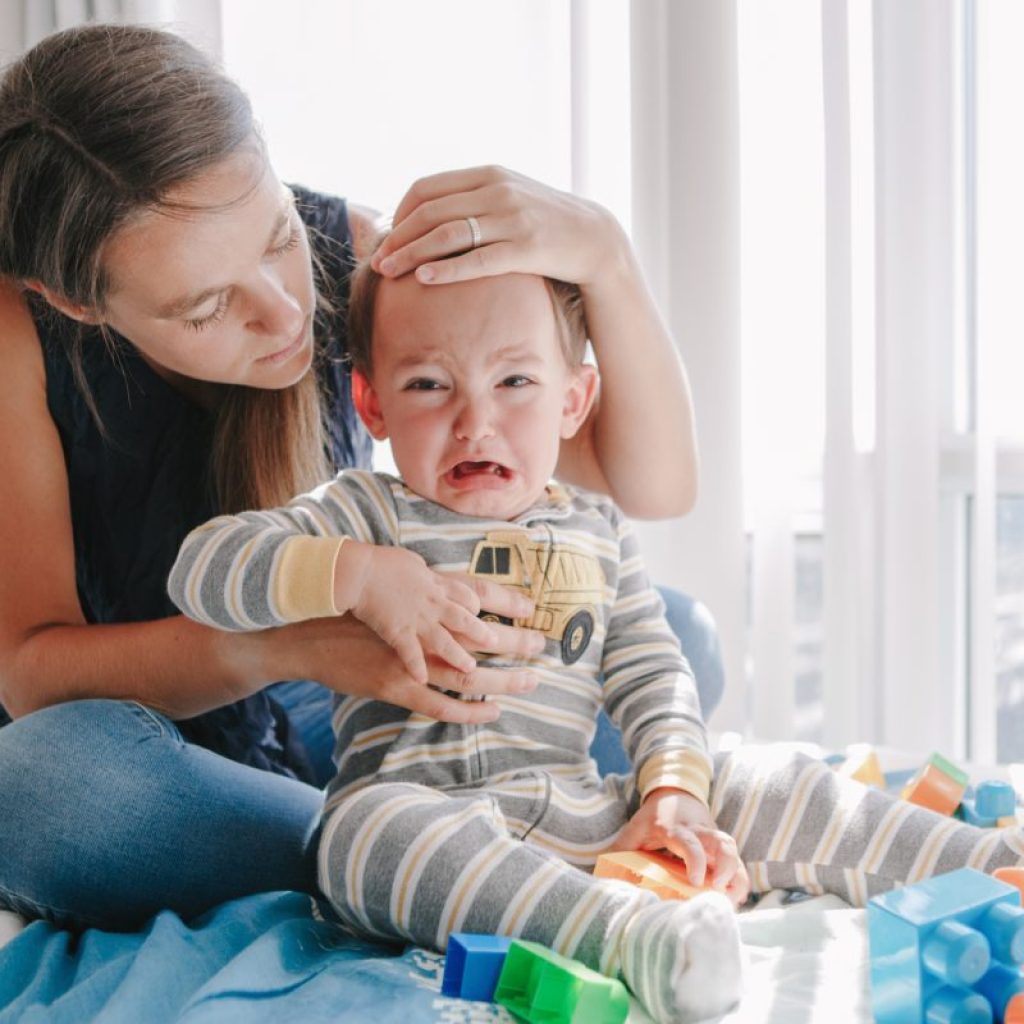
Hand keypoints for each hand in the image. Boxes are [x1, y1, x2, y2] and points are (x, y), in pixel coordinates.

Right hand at [267, 609, 542, 724]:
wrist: (307, 633)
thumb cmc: (345, 611)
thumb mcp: (385, 595)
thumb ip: (416, 597)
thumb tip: (441, 594)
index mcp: (419, 603)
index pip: (473, 597)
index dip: (505, 601)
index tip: (532, 608)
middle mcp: (422, 630)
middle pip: (481, 636)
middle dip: (515, 641)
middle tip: (543, 646)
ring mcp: (412, 660)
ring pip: (470, 673)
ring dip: (503, 677)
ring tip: (530, 681)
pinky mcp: (398, 685)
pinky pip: (442, 703)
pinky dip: (469, 709)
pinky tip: (490, 710)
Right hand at [338, 542, 508, 683]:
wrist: (355, 570)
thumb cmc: (379, 562)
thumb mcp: (410, 563)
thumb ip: (423, 576)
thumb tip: (428, 576)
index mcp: (436, 583)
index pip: (469, 595)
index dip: (484, 605)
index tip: (495, 613)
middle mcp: (432, 603)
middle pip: (466, 620)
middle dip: (488, 633)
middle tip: (505, 643)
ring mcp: (415, 620)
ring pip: (445, 642)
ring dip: (460, 656)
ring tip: (472, 668)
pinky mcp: (395, 633)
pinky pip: (411, 654)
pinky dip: (418, 667)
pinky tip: (424, 680)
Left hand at [370, 165, 626, 288]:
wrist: (595, 237)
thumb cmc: (545, 222)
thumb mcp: (509, 198)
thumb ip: (474, 200)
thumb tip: (429, 215)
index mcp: (488, 174)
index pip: (427, 187)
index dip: (400, 213)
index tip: (387, 237)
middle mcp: (497, 191)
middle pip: (430, 211)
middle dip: (397, 237)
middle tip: (378, 261)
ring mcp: (513, 218)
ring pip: (447, 235)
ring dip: (411, 254)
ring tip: (389, 272)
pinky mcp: (527, 248)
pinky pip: (477, 260)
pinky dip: (447, 269)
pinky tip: (424, 278)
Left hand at [612, 787, 750, 907]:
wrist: (676, 793)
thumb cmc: (653, 816)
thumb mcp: (635, 828)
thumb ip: (620, 848)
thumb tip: (602, 875)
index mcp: (677, 828)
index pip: (690, 842)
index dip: (696, 860)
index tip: (696, 881)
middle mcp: (700, 831)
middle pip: (722, 843)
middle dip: (727, 868)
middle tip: (719, 891)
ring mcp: (713, 837)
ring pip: (733, 851)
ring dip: (737, 875)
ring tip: (732, 900)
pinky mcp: (720, 846)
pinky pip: (737, 860)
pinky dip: (739, 879)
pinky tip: (735, 898)